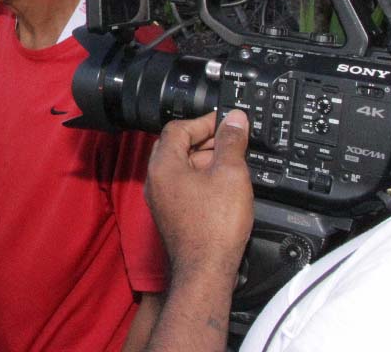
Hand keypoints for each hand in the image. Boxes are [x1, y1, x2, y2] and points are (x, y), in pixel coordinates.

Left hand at [146, 110, 252, 282]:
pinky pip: (184, 186)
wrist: (206, 270)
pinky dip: (202, 179)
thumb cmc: (213, 228)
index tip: (225, 121)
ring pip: (182, 167)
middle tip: (231, 140)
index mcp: (163, 165)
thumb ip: (231, 142)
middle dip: (205, 140)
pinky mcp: (171, 214)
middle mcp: (156, 180)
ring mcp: (161, 199)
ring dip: (205, 159)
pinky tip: (224, 185)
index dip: (204, 121)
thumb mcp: (230, 174)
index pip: (178, 128)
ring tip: (233, 162)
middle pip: (178, 146)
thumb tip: (234, 120)